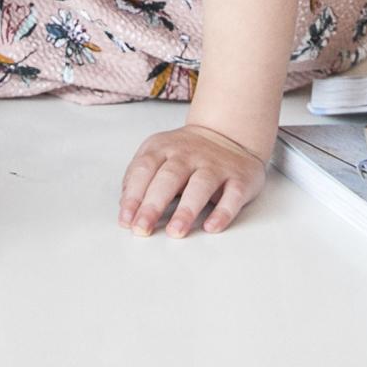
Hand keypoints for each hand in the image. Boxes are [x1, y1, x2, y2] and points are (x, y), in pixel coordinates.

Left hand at [119, 123, 267, 237]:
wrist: (228, 134)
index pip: (144, 169)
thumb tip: (126, 207)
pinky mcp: (240, 179)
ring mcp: (216, 166)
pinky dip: (223, 213)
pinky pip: (233, 196)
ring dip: (187, 210)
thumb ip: (139, 177)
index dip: (133, 195)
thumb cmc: (186, 154)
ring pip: (200, 186)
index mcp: (164, 148)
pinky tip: (211, 227)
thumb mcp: (158, 154)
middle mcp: (190, 154)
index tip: (126, 219)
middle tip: (142, 228)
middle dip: (153, 205)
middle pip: (169, 178)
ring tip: (175, 231)